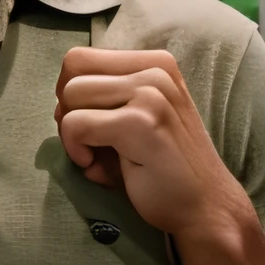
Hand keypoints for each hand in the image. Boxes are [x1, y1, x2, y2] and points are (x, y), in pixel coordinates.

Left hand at [54, 47, 248, 242]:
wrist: (205, 207)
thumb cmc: (163, 168)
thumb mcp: (135, 120)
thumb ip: (101, 103)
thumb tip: (59, 104)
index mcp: (155, 63)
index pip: (82, 58)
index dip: (72, 92)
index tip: (89, 123)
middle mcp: (156, 70)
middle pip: (73, 67)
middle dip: (67, 107)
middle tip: (87, 140)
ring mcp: (151, 94)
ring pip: (71, 93)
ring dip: (69, 130)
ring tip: (94, 154)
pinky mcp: (141, 123)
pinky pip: (76, 123)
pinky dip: (74, 148)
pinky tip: (94, 166)